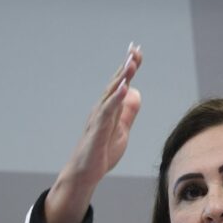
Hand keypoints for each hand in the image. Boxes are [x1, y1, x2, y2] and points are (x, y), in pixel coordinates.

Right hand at [45, 43, 142, 222]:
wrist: (85, 174)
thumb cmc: (100, 152)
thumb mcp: (121, 130)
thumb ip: (128, 111)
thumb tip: (136, 92)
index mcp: (108, 109)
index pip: (121, 84)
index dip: (129, 68)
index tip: (137, 50)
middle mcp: (101, 109)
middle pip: (115, 83)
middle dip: (126, 66)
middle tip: (134, 49)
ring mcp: (98, 119)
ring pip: (111, 94)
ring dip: (122, 78)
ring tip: (132, 63)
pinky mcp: (97, 131)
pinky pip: (107, 113)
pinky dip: (116, 100)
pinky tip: (125, 89)